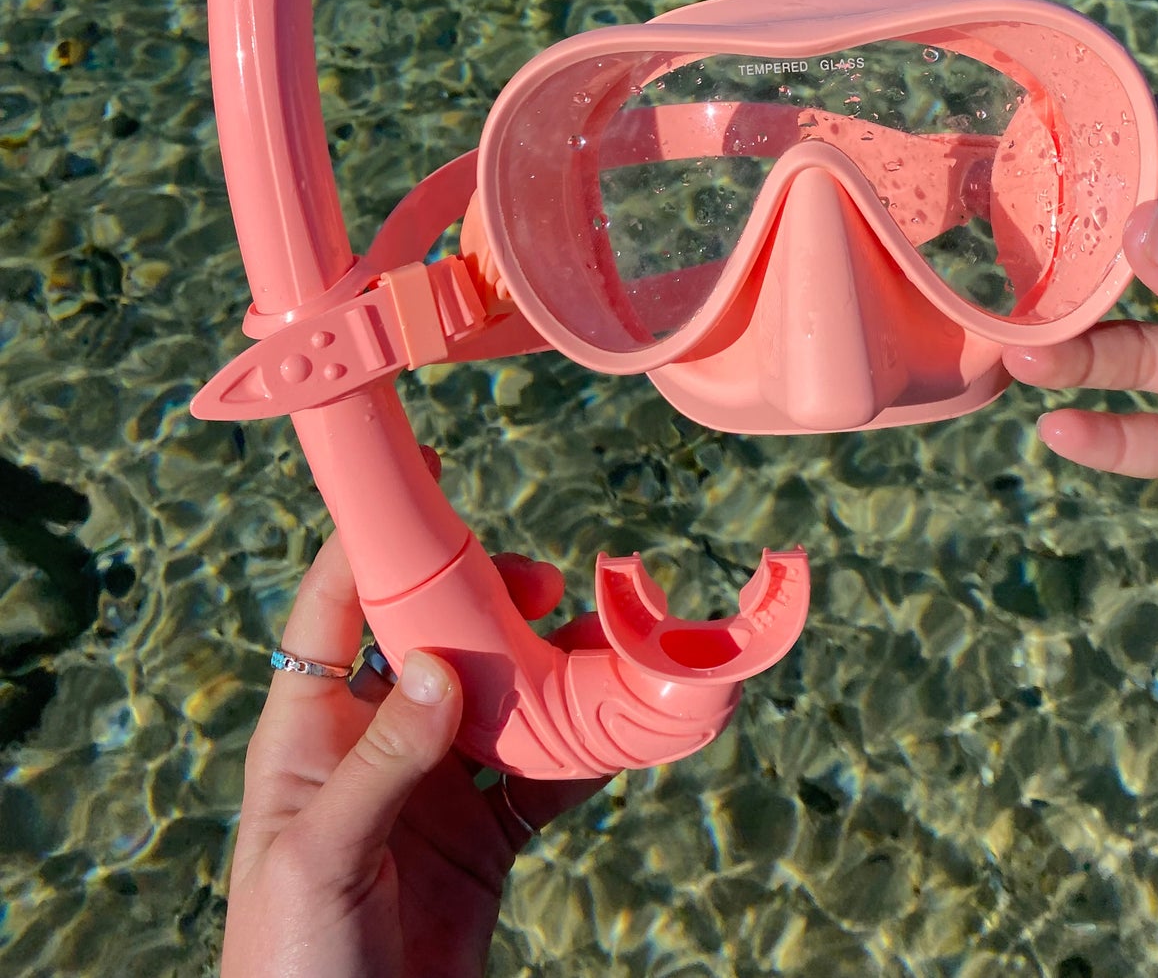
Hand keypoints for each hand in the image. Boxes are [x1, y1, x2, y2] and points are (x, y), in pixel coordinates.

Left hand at [221, 450, 610, 977]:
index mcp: (310, 736)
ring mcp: (432, 794)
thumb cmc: (288, 968)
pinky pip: (541, 778)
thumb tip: (438, 664)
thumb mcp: (320, 858)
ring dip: (550, 671)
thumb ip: (380, 762)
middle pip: (435, 642)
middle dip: (491, 605)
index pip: (335, 611)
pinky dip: (584, 751)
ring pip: (501, 702)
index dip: (373, 541)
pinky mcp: (482, 843)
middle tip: (546, 587)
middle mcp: (374, 747)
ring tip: (599, 648)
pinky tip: (618, 726)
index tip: (425, 480)